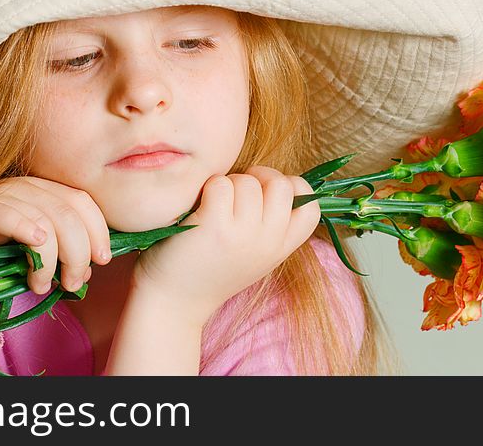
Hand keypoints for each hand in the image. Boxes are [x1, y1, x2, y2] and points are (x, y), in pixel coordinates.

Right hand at [0, 177, 112, 293]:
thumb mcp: (26, 251)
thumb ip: (56, 254)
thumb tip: (85, 271)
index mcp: (39, 191)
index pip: (81, 201)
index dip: (98, 229)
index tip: (102, 259)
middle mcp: (22, 187)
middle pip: (68, 212)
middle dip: (79, 251)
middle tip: (73, 282)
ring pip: (44, 218)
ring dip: (52, 258)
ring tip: (43, 284)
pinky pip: (6, 214)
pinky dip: (26, 229)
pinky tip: (35, 248)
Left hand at [131, 166, 321, 323]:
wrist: (172, 304)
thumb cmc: (209, 269)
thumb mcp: (254, 256)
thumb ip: (270, 226)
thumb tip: (275, 181)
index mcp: (280, 248)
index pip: (310, 206)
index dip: (291, 188)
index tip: (265, 195)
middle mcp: (267, 242)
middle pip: (282, 184)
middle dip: (258, 179)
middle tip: (236, 194)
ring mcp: (243, 235)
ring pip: (248, 181)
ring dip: (228, 184)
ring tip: (212, 206)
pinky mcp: (214, 226)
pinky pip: (220, 184)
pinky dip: (207, 188)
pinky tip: (198, 209)